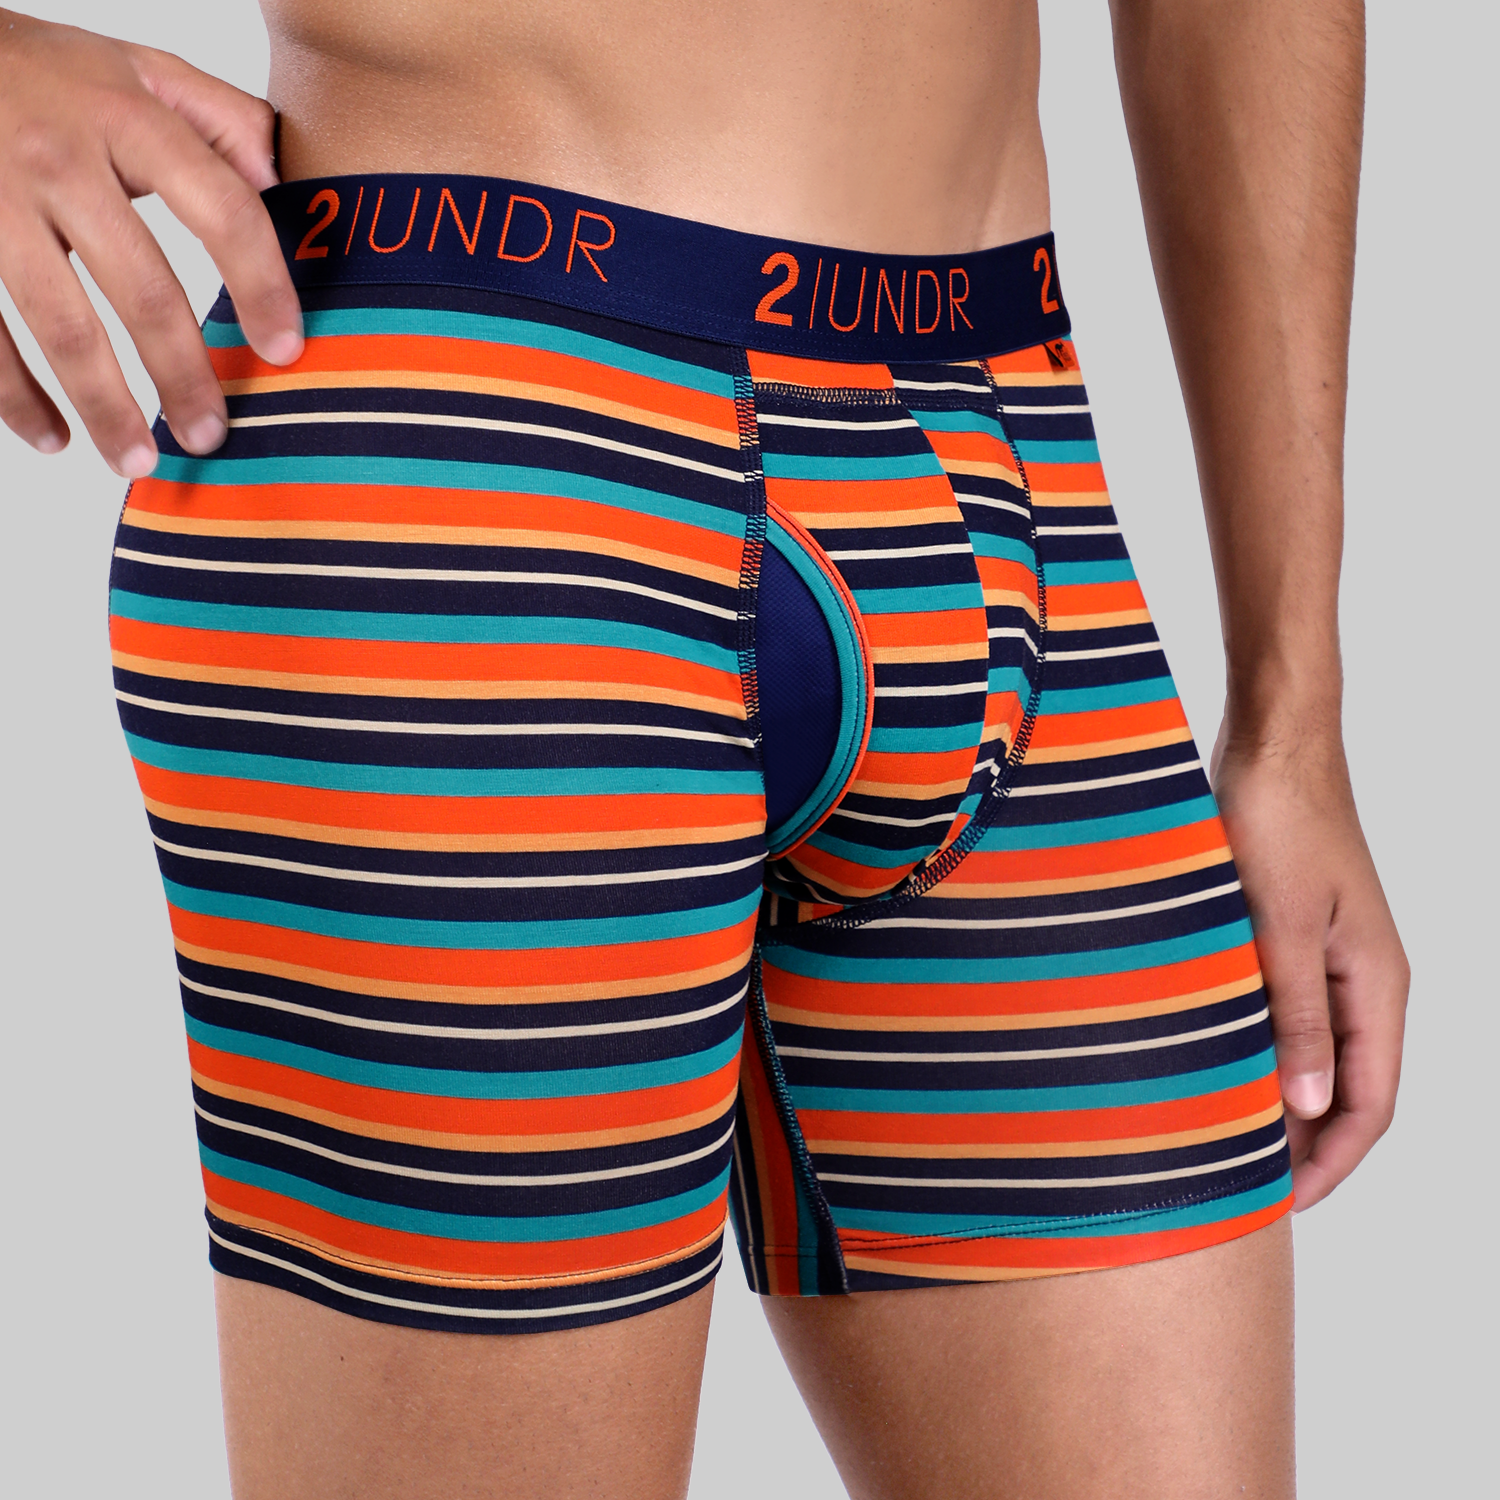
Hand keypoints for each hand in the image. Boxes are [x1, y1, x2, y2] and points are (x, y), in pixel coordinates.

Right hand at [0, 10, 302, 475]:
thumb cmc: (48, 72)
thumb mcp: (137, 66)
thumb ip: (220, 118)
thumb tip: (285, 180)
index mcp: (127, 115)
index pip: (222, 208)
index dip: (262, 284)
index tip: (286, 351)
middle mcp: (59, 156)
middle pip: (143, 286)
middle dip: (184, 374)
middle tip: (211, 437)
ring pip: (62, 325)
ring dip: (106, 406)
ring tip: (139, 463)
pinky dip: (15, 397)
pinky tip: (53, 438)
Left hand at [1211, 720, 1407, 1209]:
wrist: (1274, 744)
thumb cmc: (1279, 821)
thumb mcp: (1279, 926)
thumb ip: (1296, 1016)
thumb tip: (1312, 1106)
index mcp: (1377, 984)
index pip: (1372, 1103)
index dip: (1332, 1162)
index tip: (1282, 1204)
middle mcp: (1365, 979)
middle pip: (1349, 1088)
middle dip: (1306, 1143)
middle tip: (1243, 1184)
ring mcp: (1333, 957)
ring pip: (1317, 1054)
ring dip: (1282, 1100)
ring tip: (1227, 1140)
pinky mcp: (1298, 935)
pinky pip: (1291, 1014)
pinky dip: (1264, 1051)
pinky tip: (1219, 1065)